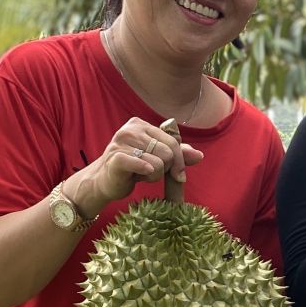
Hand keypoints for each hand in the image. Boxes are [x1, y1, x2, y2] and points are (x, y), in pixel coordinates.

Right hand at [73, 117, 203, 214]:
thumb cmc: (133, 168)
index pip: (173, 141)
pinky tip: (139, 176)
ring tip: (140, 174)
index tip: (178, 175)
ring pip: (158, 162)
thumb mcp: (157, 158)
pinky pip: (142, 164)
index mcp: (141, 125)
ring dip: (153, 175)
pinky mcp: (116, 157)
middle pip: (168, 152)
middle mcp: (130, 130)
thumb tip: (200, 156)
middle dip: (165, 168)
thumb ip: (178, 155)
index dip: (180, 161)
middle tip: (150, 172)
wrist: (105, 181)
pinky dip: (146, 172)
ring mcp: (121, 142)